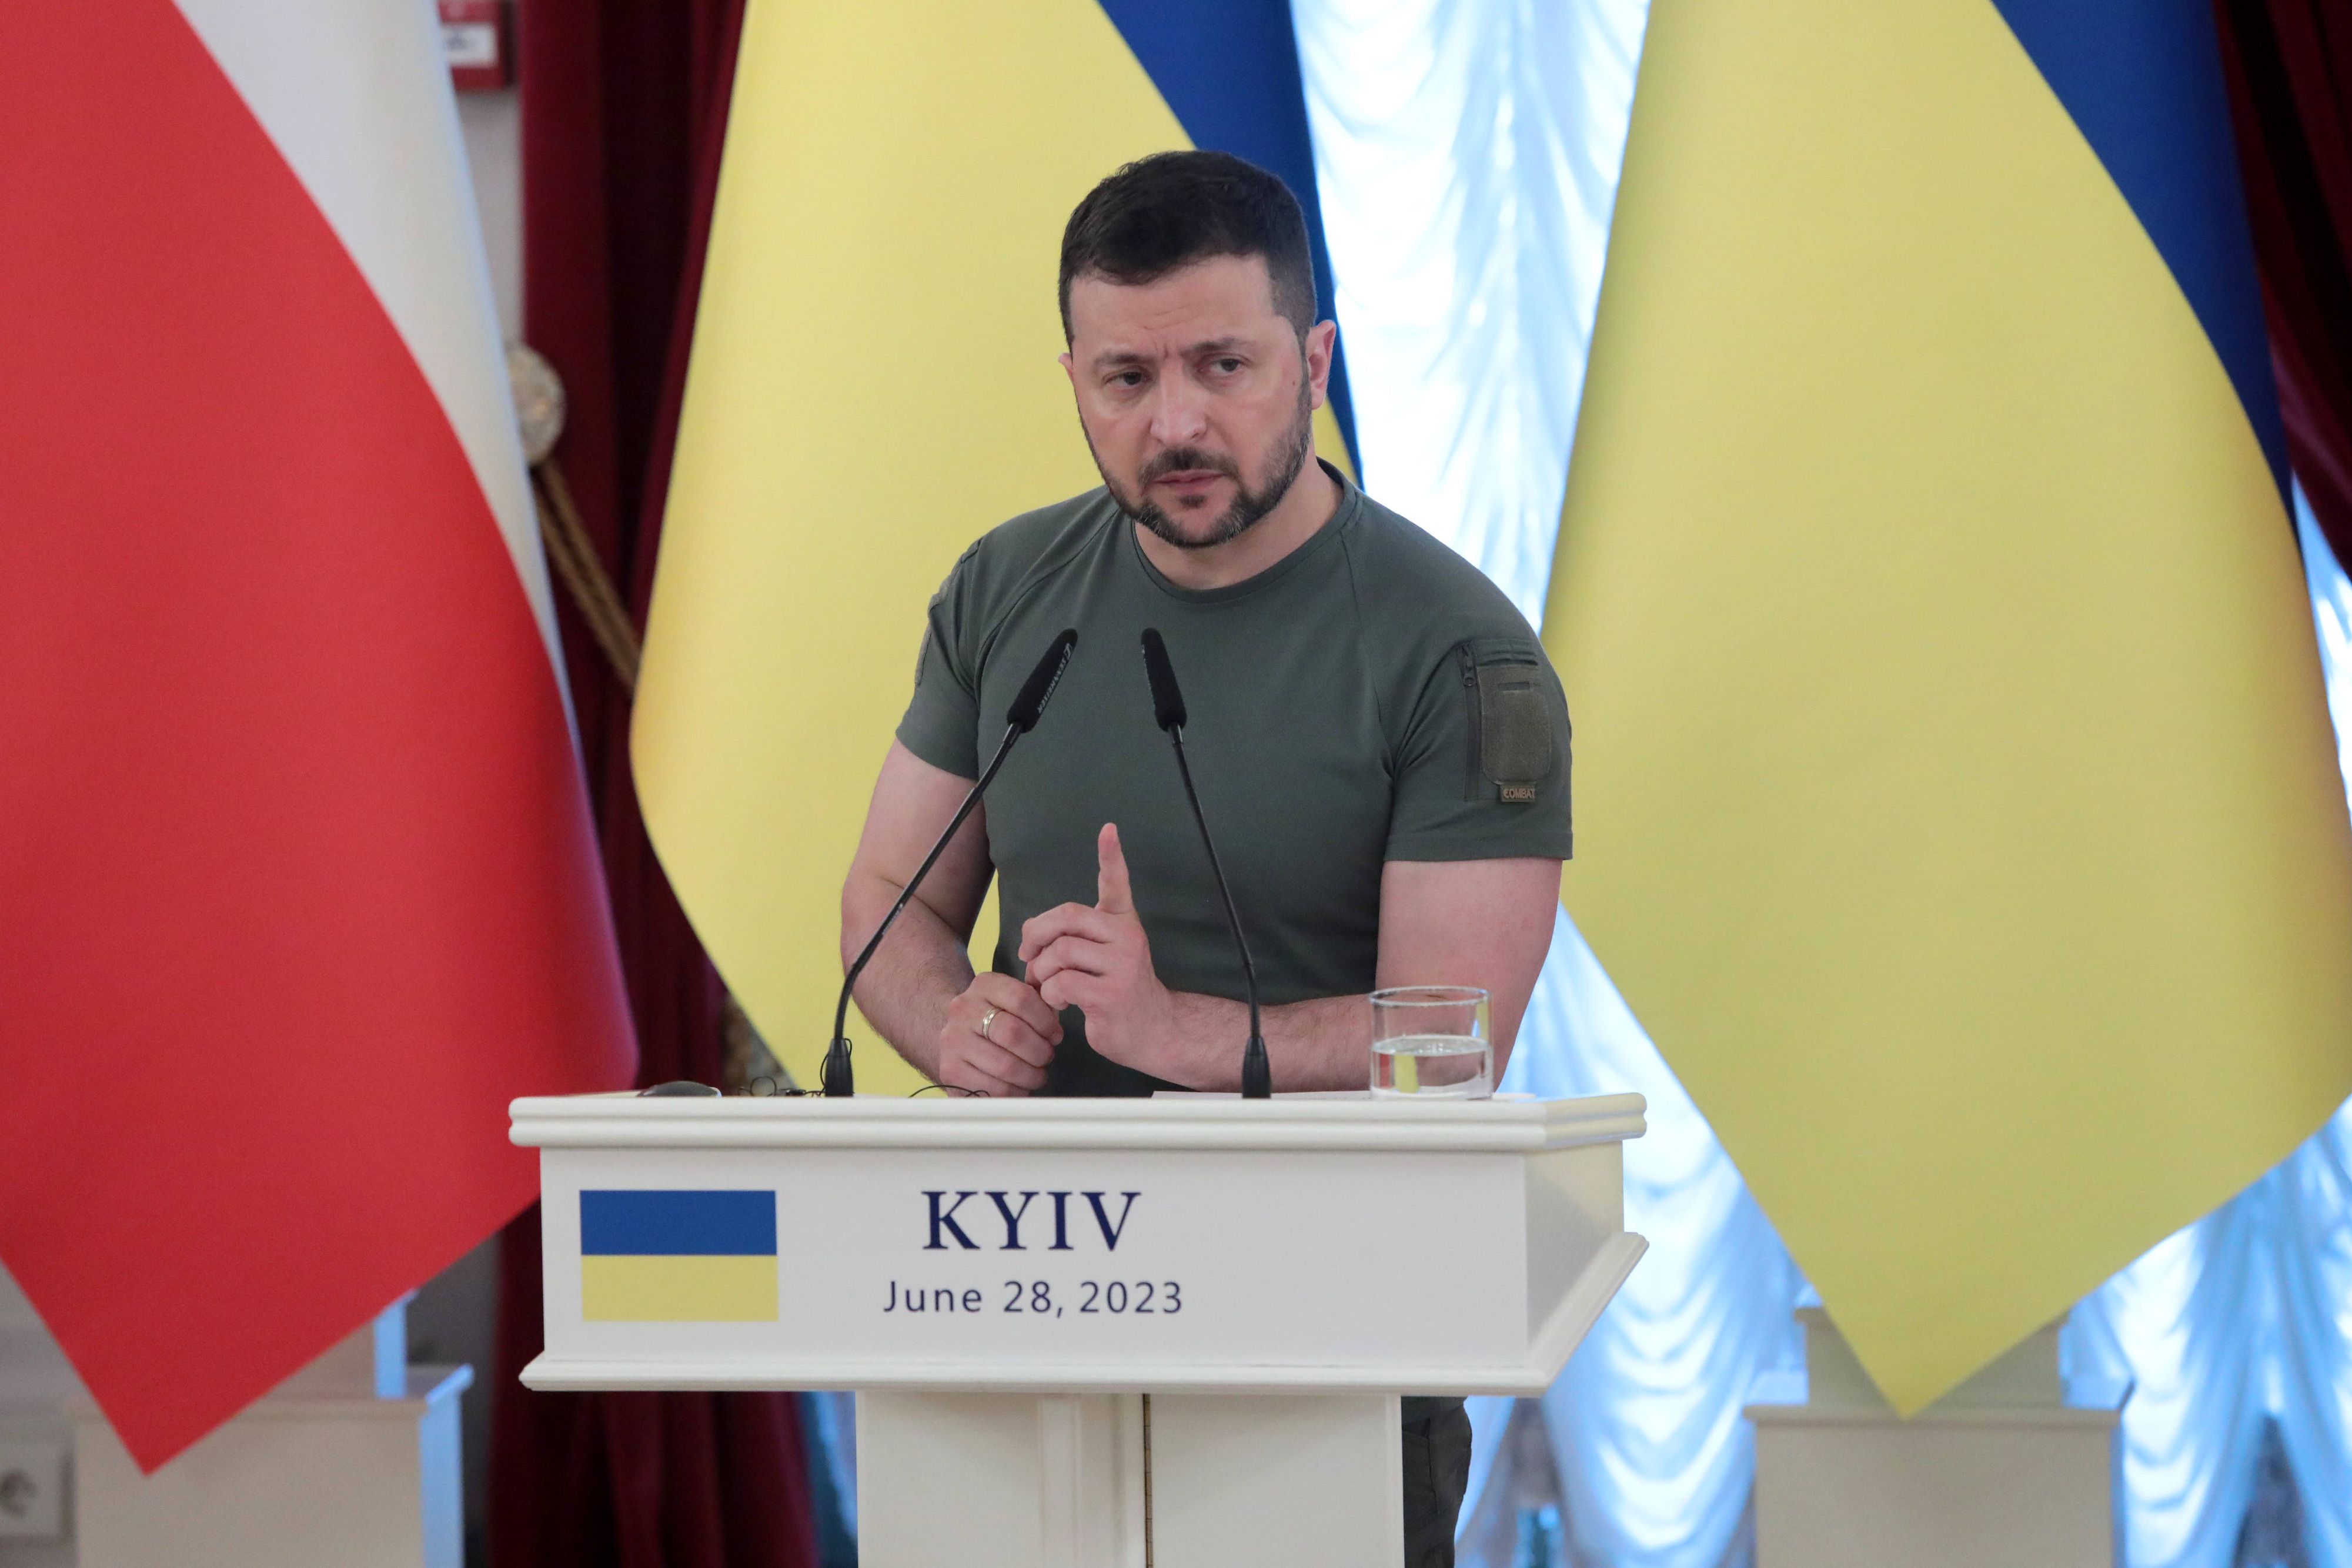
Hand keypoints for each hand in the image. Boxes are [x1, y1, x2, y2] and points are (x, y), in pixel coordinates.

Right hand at [936, 971, 1060, 1095]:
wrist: (957, 1038)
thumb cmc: (996, 1021)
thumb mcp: (1014, 1001)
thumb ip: (1038, 1004)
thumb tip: (1056, 1020)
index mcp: (984, 986)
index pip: (1022, 998)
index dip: (1046, 1022)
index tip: (1054, 1035)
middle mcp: (963, 1010)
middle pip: (1014, 1034)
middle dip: (1040, 1051)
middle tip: (1046, 1057)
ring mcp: (953, 1041)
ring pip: (1006, 1066)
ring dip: (1031, 1075)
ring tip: (1036, 1074)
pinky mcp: (950, 1071)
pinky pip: (994, 1088)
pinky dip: (1014, 1092)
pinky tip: (1018, 1085)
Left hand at [1019, 824, 1173, 1068]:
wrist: (1154, 1031)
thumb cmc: (1119, 992)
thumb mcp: (1104, 957)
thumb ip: (1074, 938)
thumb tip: (1031, 935)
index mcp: (1124, 924)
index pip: (1117, 884)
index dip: (1112, 856)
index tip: (1108, 829)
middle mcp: (1127, 938)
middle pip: (1067, 918)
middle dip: (1037, 934)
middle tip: (1028, 954)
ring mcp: (1121, 966)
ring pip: (1059, 952)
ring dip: (1041, 972)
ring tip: (1046, 986)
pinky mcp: (1111, 994)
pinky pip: (1061, 984)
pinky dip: (1050, 995)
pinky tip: (1060, 1004)